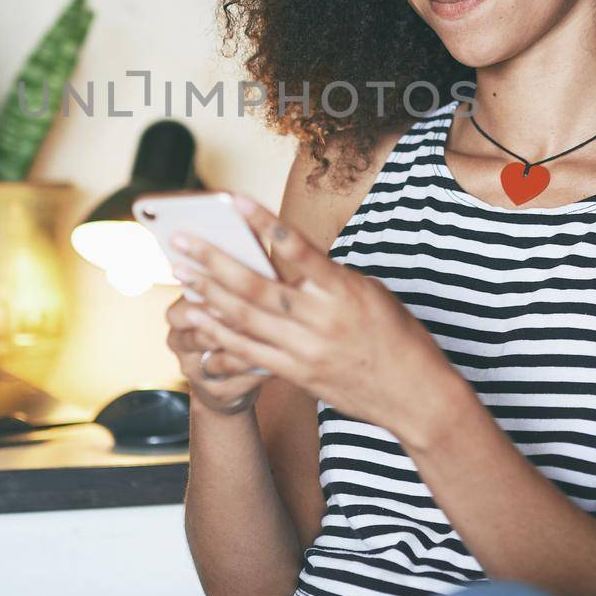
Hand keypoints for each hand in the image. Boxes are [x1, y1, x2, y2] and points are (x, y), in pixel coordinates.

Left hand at [171, 193, 460, 441]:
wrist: (414, 396)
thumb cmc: (396, 335)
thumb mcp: (369, 292)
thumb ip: (326, 277)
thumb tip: (284, 261)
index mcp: (343, 290)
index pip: (296, 248)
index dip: (262, 222)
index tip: (231, 200)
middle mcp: (320, 319)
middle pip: (254, 286)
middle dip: (212, 261)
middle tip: (181, 241)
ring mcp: (305, 350)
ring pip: (244, 319)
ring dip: (206, 295)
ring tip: (181, 274)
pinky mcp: (296, 374)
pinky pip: (250, 352)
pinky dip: (220, 335)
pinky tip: (199, 320)